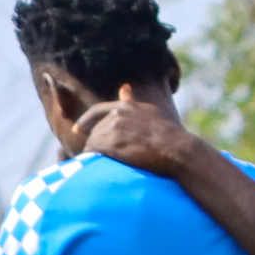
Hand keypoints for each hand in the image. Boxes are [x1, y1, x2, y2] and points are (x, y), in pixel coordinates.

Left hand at [68, 97, 205, 179]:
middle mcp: (118, 115)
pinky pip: (93, 151)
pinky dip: (92, 158)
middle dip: (94, 141)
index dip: (86, 121)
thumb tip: (124, 88)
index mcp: (127, 106)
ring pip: (93, 141)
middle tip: (93, 156)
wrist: (176, 149)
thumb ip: (133, 102)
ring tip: (95, 164)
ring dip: (93, 152)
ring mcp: (113, 129)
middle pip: (95, 129)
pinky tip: (94, 166)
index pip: (98, 111)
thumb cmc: (169, 136)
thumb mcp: (150, 112)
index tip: (78, 129)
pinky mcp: (110, 143)